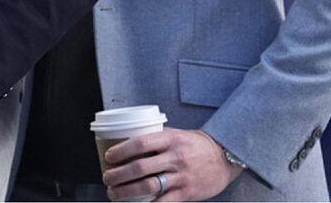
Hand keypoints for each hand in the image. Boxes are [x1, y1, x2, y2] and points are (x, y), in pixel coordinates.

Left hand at [102, 128, 242, 200]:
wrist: (224, 156)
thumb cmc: (195, 145)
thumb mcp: (175, 134)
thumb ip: (155, 138)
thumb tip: (127, 143)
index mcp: (169, 139)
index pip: (140, 143)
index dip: (121, 151)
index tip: (108, 157)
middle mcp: (175, 157)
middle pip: (140, 167)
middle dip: (118, 175)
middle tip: (106, 178)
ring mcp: (181, 176)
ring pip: (148, 186)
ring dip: (127, 191)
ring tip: (114, 193)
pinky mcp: (187, 192)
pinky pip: (164, 202)